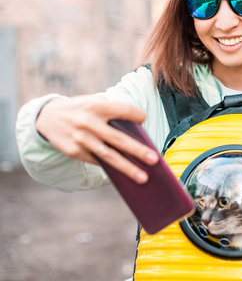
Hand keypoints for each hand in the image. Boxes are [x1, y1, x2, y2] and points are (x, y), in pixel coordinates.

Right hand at [36, 95, 158, 183]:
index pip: (123, 110)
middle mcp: (89, 123)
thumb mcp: (94, 102)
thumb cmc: (81, 109)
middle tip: (155, 160)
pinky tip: (125, 175)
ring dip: (127, 168)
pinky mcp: (74, 151)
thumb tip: (137, 132)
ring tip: (144, 177)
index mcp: (96, 106)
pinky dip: (112, 167)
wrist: (47, 117)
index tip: (144, 119)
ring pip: (109, 156)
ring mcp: (81, 139)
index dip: (136, 114)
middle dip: (138, 150)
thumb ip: (113, 113)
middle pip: (119, 139)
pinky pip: (97, 161)